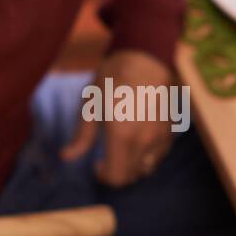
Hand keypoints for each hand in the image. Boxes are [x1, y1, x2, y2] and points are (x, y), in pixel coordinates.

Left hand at [60, 49, 177, 187]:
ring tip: (121, 149)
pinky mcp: (169, 132)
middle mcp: (143, 141)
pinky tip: (136, 141)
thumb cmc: (113, 78)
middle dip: (116, 172)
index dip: (104, 176)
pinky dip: (145, 157)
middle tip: (106, 158)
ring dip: (131, 167)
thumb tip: (66, 157)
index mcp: (121, 135)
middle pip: (130, 177)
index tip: (96, 165)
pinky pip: (157, 157)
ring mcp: (159, 138)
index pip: (116, 177)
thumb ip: (82, 136)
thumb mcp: (91, 105)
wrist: (146, 59)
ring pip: (145, 169)